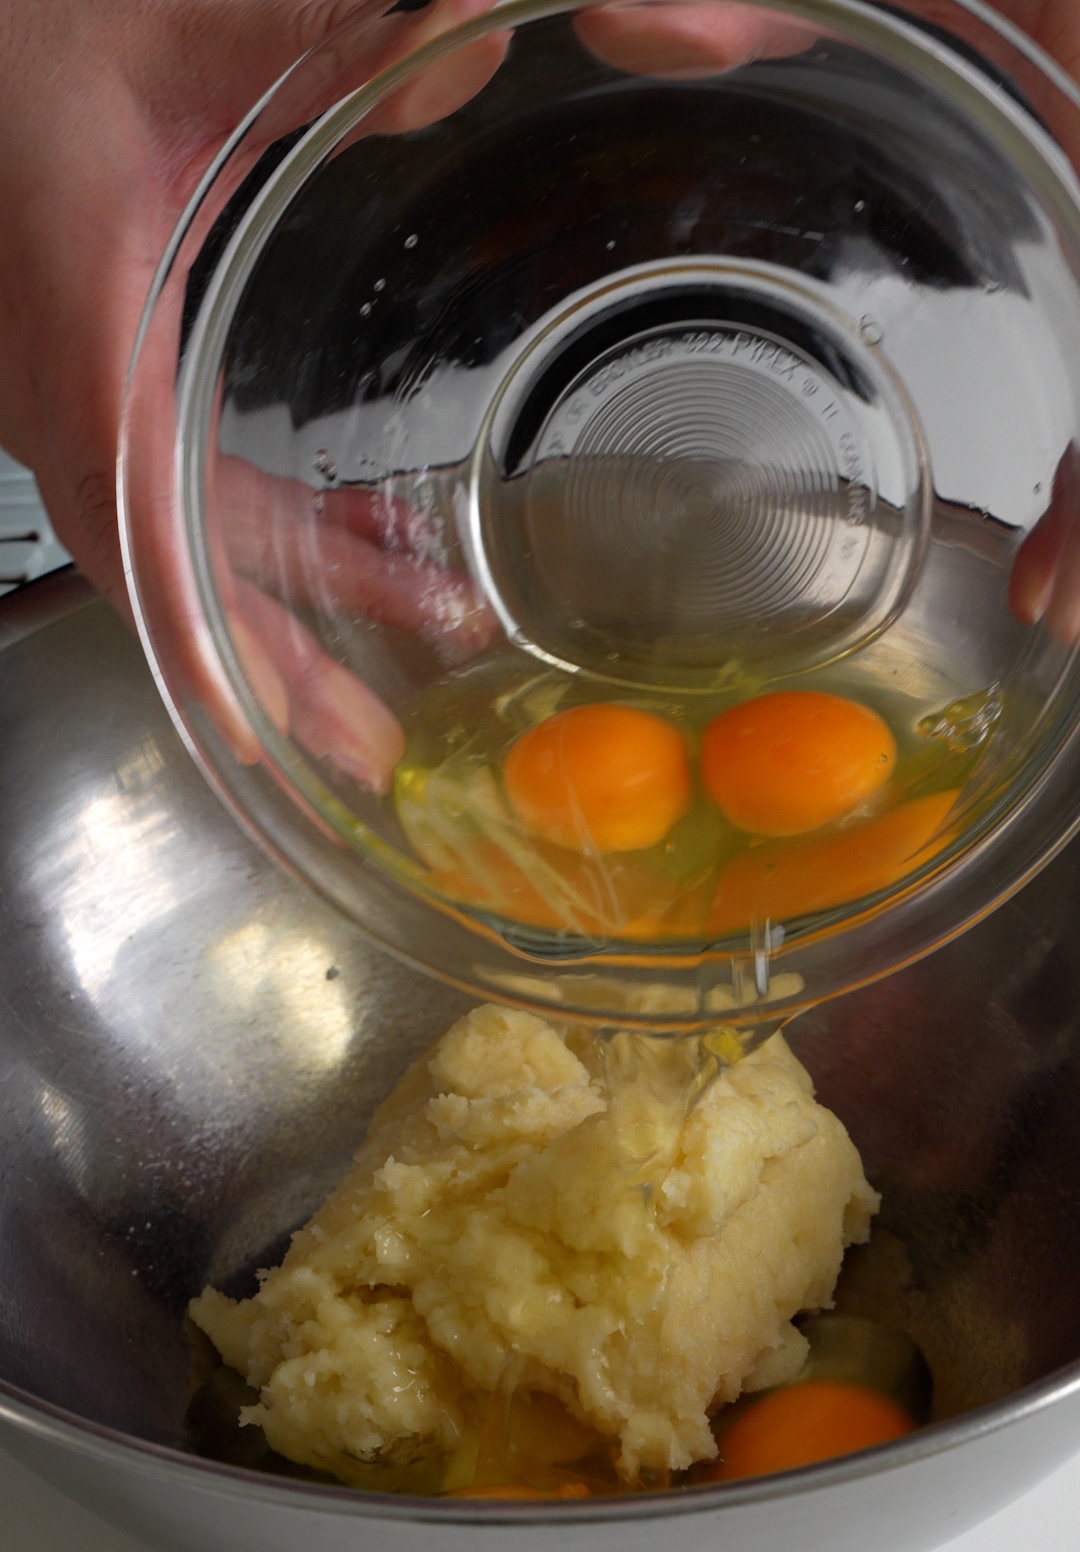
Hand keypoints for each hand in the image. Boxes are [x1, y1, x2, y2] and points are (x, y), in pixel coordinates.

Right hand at [0, 0, 508, 778]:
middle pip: (163, 566)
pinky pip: (190, 490)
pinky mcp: (109, 376)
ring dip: (300, 603)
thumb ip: (312, 37)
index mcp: (79, 316)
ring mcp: (83, 391)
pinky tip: (380, 533)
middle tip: (364, 751)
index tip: (246, 715)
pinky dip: (289, 527)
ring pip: (186, 539)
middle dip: (264, 670)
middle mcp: (69, 381)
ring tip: (429, 632)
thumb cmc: (34, 36)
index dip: (182, 615)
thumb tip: (463, 50)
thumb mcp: (175, 27)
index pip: (123, 499)